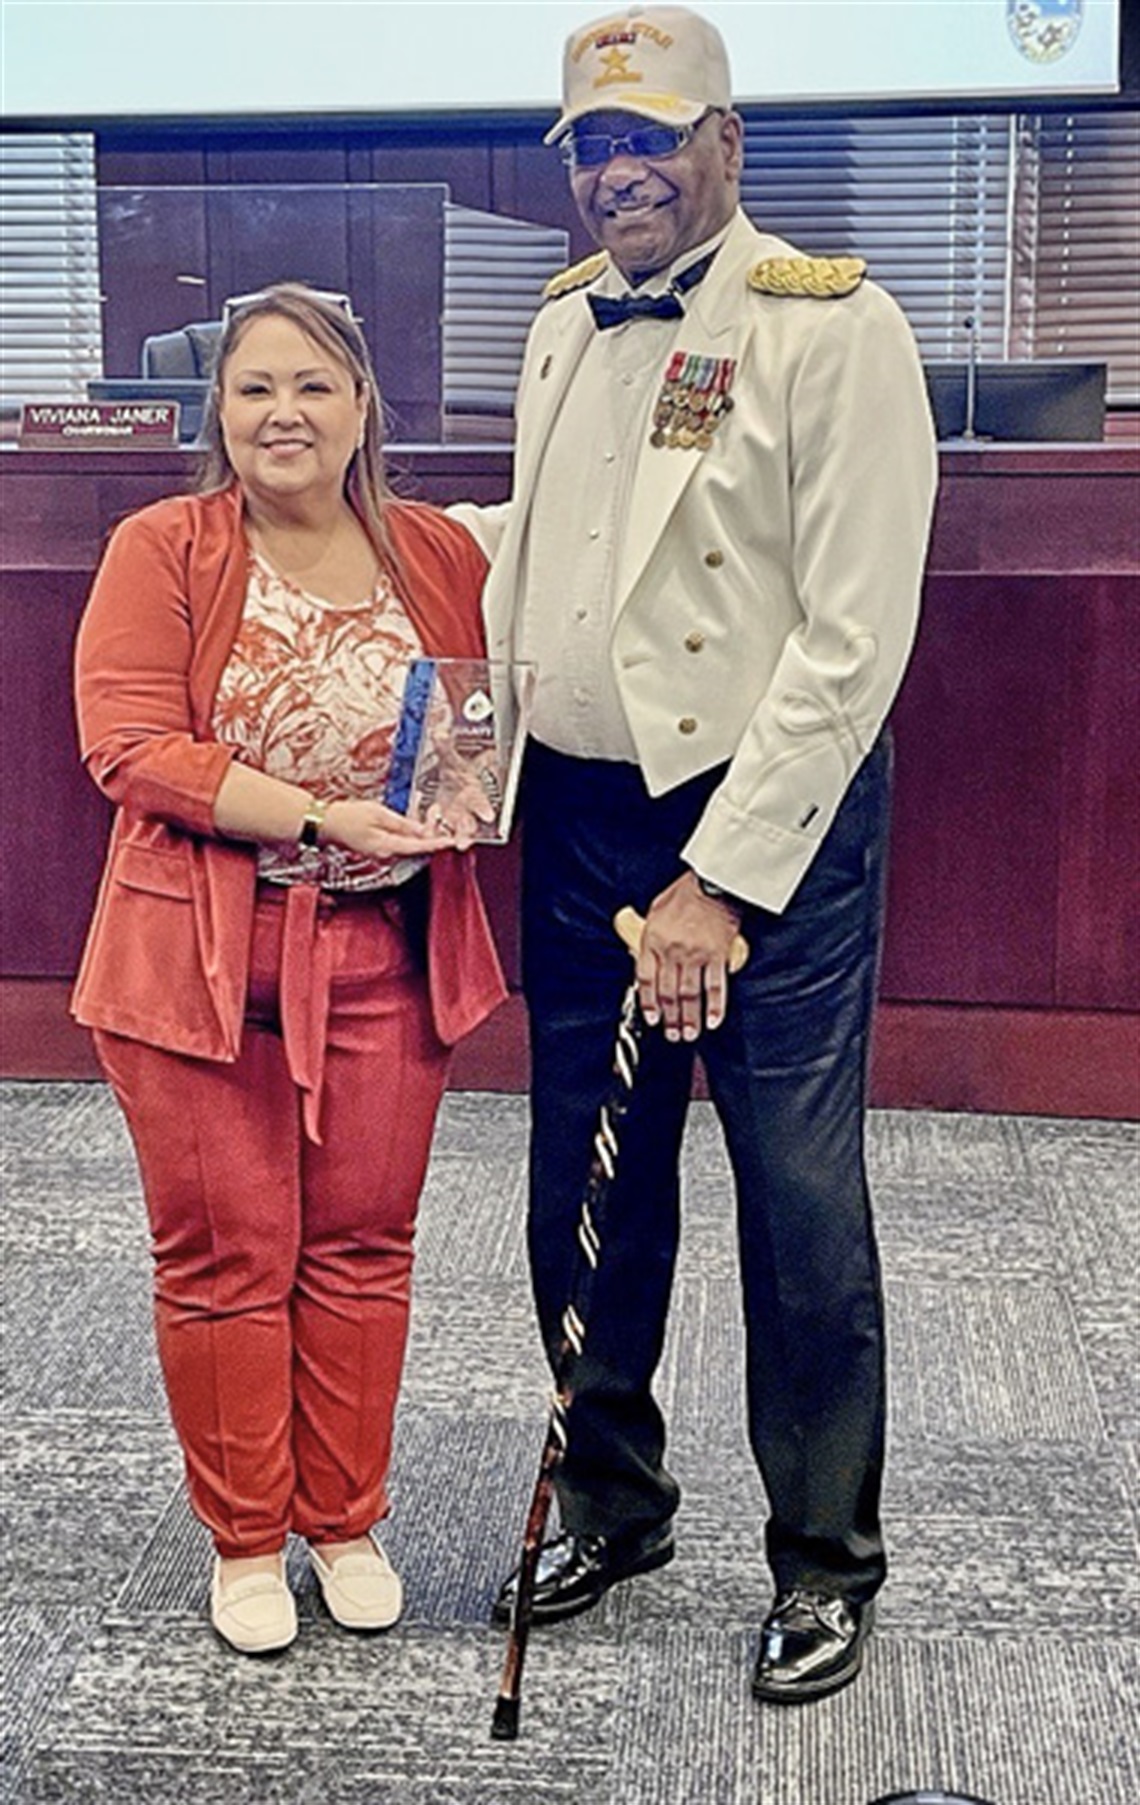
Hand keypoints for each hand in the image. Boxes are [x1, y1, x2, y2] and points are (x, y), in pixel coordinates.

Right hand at [321, 798, 459, 859]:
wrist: (326, 825)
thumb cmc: (348, 816)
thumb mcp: (379, 814)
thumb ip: (402, 824)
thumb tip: (422, 831)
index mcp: (387, 846)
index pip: (418, 847)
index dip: (436, 844)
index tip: (450, 842)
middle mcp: (386, 855)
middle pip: (416, 848)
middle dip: (430, 836)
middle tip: (440, 820)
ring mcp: (382, 854)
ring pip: (409, 846)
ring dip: (421, 835)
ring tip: (430, 819)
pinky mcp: (379, 850)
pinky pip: (400, 845)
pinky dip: (409, 836)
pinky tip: (413, 825)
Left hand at [427, 742, 499, 847]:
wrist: (454, 780)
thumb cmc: (459, 771)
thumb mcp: (451, 758)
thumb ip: (445, 748)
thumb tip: (439, 733)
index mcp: (474, 793)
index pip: (481, 802)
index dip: (484, 809)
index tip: (487, 816)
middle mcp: (467, 810)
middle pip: (469, 825)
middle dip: (465, 834)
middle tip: (462, 843)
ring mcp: (455, 819)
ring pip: (453, 834)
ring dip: (445, 839)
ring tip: (437, 842)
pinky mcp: (443, 825)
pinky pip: (437, 832)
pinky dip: (431, 833)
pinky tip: (424, 832)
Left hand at [637, 872, 743, 1041]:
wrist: (714, 882)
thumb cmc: (685, 894)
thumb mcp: (655, 911)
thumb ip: (649, 937)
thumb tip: (644, 957)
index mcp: (653, 940)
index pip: (646, 979)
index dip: (648, 1003)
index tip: (652, 1019)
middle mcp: (672, 951)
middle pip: (668, 993)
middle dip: (670, 1018)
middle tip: (672, 1034)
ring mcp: (695, 955)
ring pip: (689, 995)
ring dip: (690, 1018)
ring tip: (690, 1033)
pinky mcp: (717, 955)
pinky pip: (715, 986)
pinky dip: (715, 1006)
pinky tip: (713, 1020)